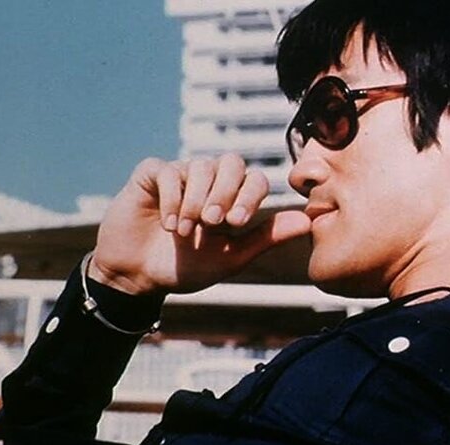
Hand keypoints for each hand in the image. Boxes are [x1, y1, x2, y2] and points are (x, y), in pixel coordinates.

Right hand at [89, 155, 310, 294]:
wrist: (141, 276)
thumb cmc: (188, 266)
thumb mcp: (232, 257)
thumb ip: (267, 237)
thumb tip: (309, 221)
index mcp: (234, 199)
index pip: (255, 179)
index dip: (249, 196)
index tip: (236, 224)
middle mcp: (210, 181)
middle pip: (231, 163)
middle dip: (225, 192)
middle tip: (211, 223)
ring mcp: (181, 174)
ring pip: (199, 166)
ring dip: (194, 201)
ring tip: (184, 231)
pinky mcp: (152, 174)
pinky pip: (167, 171)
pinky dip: (170, 198)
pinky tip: (166, 224)